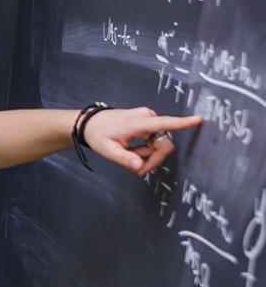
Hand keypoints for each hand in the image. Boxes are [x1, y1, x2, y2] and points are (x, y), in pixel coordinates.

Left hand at [82, 107, 201, 175]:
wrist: (89, 123)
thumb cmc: (98, 134)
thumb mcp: (108, 150)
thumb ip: (124, 159)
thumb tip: (140, 167)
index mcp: (137, 122)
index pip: (164, 123)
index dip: (182, 123)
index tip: (198, 119)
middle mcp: (146, 117)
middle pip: (164, 144)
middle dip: (153, 159)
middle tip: (138, 169)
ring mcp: (148, 119)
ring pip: (160, 145)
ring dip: (147, 156)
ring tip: (130, 157)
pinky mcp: (148, 123)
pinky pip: (155, 142)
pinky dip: (145, 150)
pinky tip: (133, 152)